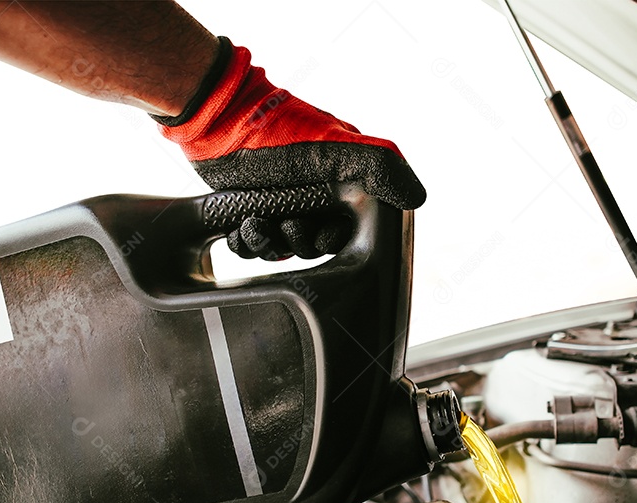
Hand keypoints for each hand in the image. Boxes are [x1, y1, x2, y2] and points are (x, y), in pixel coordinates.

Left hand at [156, 38, 425, 259]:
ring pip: (279, 248)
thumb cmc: (280, 131)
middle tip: (287, 225)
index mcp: (338, 185)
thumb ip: (381, 168)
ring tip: (257, 225)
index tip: (321, 235)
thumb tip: (417, 198)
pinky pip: (250, 243)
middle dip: (299, 243)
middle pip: (312, 245)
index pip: (347, 232)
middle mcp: (310, 197)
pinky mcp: (247, 209)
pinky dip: (245, 242)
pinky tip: (241, 229)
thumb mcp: (338, 147)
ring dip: (268, 245)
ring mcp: (278, 203)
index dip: (335, 242)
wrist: (219, 119)